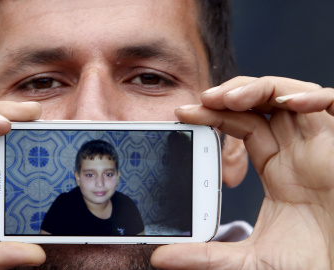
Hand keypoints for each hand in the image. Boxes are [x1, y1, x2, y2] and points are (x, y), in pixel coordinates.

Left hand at [151, 76, 333, 268]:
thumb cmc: (309, 265)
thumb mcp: (247, 259)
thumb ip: (204, 255)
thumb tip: (160, 258)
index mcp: (276, 167)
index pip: (241, 124)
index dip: (214, 114)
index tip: (182, 113)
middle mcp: (296, 150)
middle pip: (261, 103)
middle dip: (230, 94)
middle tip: (200, 100)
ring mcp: (319, 145)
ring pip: (289, 96)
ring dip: (258, 88)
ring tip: (227, 99)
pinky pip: (332, 105)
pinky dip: (311, 97)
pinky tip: (287, 104)